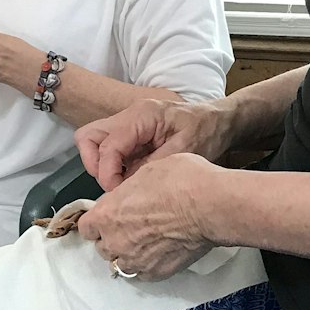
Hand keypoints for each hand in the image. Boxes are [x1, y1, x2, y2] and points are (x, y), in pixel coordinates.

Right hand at [77, 98, 234, 190]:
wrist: (220, 122)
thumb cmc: (207, 131)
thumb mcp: (184, 152)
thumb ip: (153, 167)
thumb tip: (126, 186)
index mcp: (142, 115)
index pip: (107, 145)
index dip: (107, 173)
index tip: (118, 194)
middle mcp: (129, 116)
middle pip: (88, 137)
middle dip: (95, 166)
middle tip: (115, 186)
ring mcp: (128, 125)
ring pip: (94, 144)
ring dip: (103, 167)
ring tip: (124, 185)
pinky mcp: (131, 136)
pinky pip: (110, 151)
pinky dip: (114, 168)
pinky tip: (132, 180)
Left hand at [77, 153, 217, 278]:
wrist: (208, 206)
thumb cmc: (181, 181)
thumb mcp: (148, 172)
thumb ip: (130, 191)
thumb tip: (132, 195)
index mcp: (107, 214)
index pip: (86, 227)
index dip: (97, 222)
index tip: (108, 218)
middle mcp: (115, 241)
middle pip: (102, 247)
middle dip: (113, 238)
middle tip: (132, 228)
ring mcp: (134, 260)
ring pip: (121, 263)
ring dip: (128, 255)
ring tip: (146, 244)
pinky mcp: (155, 273)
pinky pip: (143, 274)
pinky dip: (147, 266)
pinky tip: (159, 254)